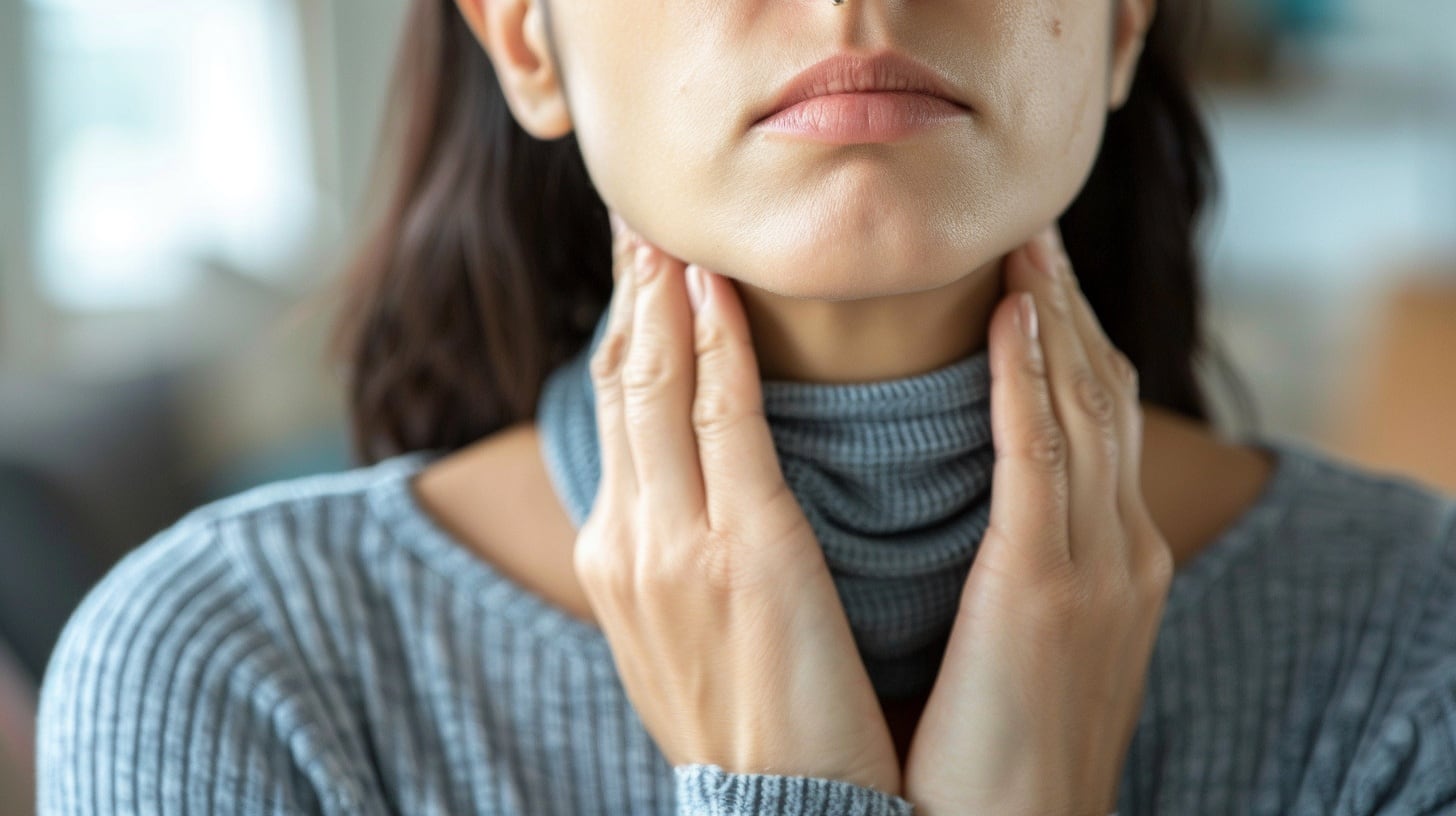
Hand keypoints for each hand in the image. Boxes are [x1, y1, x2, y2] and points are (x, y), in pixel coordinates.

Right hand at [573, 210, 901, 794]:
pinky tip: (718, 290)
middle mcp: (628, 539)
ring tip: (673, 225)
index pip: (620, 415)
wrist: (784, 812)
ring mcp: (673, 544)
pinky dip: (715, 347)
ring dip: (663, 295)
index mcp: (617, 556)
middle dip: (632, 292)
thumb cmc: (752, 723)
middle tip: (644, 216)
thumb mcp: (686, 632)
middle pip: (624, 384)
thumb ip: (680, 551)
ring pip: (656, 385)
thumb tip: (691, 494)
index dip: (629, 332)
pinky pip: (721, 422)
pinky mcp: (742, 553)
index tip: (644, 270)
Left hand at [901, 225, 1173, 815]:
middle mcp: (1118, 549)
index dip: (1069, 339)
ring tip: (1026, 240)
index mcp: (1109, 562)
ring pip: (1082, 406)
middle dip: (1072, 306)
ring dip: (1057, 314)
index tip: (1032, 276)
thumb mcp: (1023, 643)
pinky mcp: (1048, 588)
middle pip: (1100, 394)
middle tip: (1033, 229)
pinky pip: (1042, 457)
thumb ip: (1020, 567)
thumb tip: (985, 519)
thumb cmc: (993, 753)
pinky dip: (1034, 379)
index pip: (1094, 421)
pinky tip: (1016, 317)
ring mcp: (1096, 566)